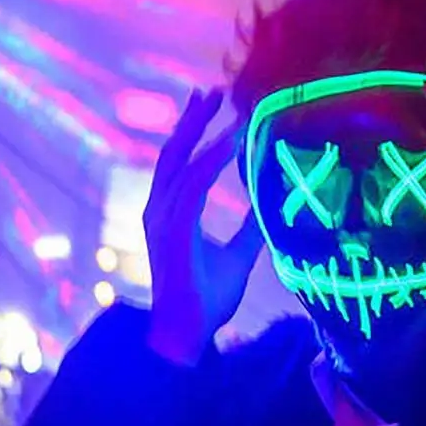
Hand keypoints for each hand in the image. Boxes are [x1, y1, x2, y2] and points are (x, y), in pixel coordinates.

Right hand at [144, 88, 261, 365]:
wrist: (188, 335)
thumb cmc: (207, 299)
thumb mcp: (238, 257)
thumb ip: (249, 231)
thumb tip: (266, 210)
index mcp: (170, 214)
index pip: (180, 164)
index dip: (195, 134)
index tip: (214, 109)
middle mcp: (159, 212)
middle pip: (173, 153)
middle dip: (193, 120)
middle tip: (214, 90)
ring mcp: (162, 221)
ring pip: (182, 164)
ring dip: (204, 133)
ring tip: (227, 108)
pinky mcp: (174, 232)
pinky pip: (193, 187)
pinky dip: (212, 161)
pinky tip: (231, 142)